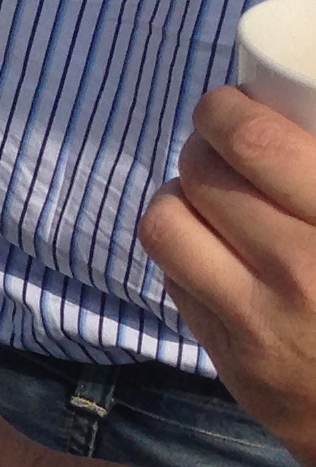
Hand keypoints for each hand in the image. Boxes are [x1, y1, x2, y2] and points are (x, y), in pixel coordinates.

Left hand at [142, 85, 315, 465]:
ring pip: (166, 224)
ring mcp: (258, 324)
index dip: (227, 110)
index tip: (230, 105)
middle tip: (220, 144)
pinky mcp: (233, 361)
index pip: (255, 144)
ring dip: (181, 197)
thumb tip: (302, 106)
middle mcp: (300, 274)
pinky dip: (187, 254)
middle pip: (201, 176)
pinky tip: (218, 251)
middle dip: (203, 147)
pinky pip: (174, 280)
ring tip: (210, 195)